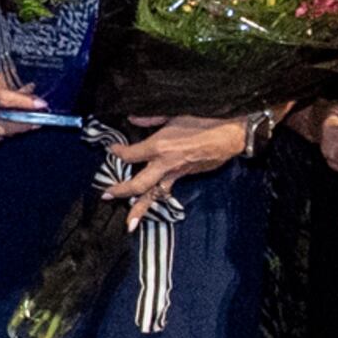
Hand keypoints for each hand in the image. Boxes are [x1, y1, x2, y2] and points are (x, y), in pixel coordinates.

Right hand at [0, 66, 46, 141]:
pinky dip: (8, 129)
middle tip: (40, 119)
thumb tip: (32, 98)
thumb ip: (10, 89)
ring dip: (18, 128)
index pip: (2, 99)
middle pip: (1, 123)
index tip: (41, 104)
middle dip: (24, 123)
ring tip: (33, 121)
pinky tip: (18, 124)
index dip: (23, 103)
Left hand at [100, 113, 247, 220]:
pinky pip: (168, 190)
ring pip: (154, 195)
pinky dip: (159, 198)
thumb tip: (133, 119)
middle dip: (121, 191)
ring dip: (140, 209)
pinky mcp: (186, 176)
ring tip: (129, 224)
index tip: (111, 149)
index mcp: (160, 146)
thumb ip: (151, 118)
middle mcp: (165, 164)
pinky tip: (153, 205)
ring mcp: (176, 173)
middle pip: (138, 184)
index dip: (117, 152)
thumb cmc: (206, 120)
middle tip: (106, 195)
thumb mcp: (175, 113)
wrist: (231, 134)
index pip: (130, 155)